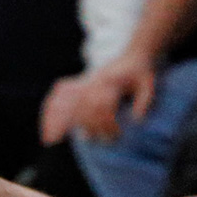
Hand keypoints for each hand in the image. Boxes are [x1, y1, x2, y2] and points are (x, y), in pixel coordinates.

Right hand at [39, 52, 156, 143]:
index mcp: (110, 80)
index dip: (107, 123)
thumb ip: (144, 102)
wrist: (133, 56)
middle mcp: (95, 81)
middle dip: (92, 127)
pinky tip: (47, 128)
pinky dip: (52, 110)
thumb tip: (134, 122)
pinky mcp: (81, 85)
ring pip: (71, 103)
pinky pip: (61, 96)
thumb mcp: (149, 85)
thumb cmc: (141, 73)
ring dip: (64, 121)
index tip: (117, 135)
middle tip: (107, 140)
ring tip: (56, 140)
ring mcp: (86, 82)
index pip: (102, 105)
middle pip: (85, 107)